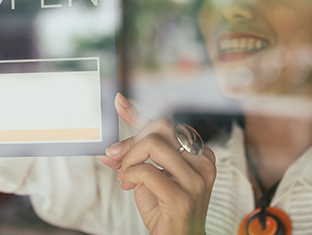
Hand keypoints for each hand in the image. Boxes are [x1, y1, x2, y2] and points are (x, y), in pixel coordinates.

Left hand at [98, 94, 216, 234]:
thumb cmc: (166, 210)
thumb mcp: (149, 177)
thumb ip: (133, 159)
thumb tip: (108, 148)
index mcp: (200, 154)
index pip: (167, 124)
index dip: (137, 113)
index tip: (117, 102)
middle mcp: (202, 163)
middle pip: (160, 128)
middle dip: (132, 141)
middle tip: (118, 158)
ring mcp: (195, 181)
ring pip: (153, 144)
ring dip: (130, 160)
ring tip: (126, 175)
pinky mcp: (182, 198)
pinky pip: (146, 170)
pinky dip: (130, 175)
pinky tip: (129, 185)